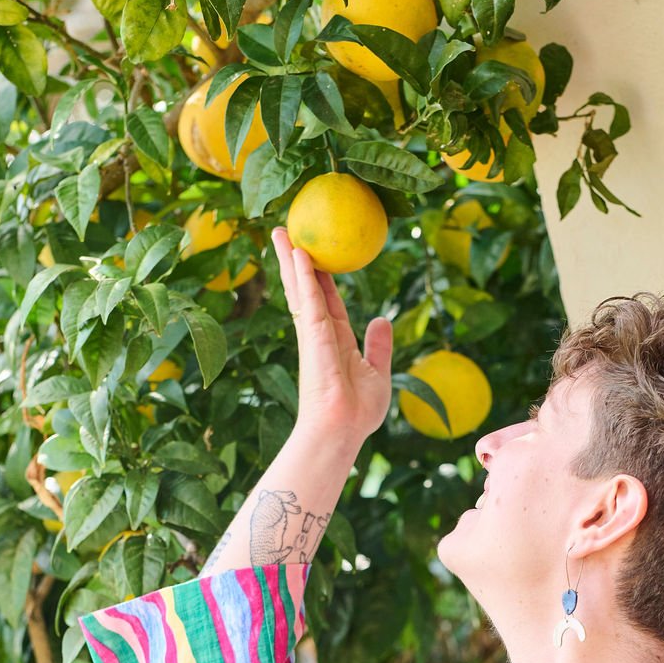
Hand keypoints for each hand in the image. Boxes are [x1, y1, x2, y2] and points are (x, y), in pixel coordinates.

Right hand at [271, 227, 392, 446]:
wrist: (343, 431)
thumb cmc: (358, 411)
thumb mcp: (377, 372)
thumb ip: (379, 346)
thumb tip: (382, 318)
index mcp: (336, 340)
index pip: (327, 301)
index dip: (321, 278)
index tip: (315, 255)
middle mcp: (320, 334)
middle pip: (307, 289)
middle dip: (297, 261)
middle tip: (286, 233)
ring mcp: (313, 335)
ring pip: (301, 289)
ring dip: (292, 259)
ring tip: (281, 231)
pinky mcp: (313, 338)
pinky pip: (310, 301)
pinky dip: (306, 277)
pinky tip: (302, 254)